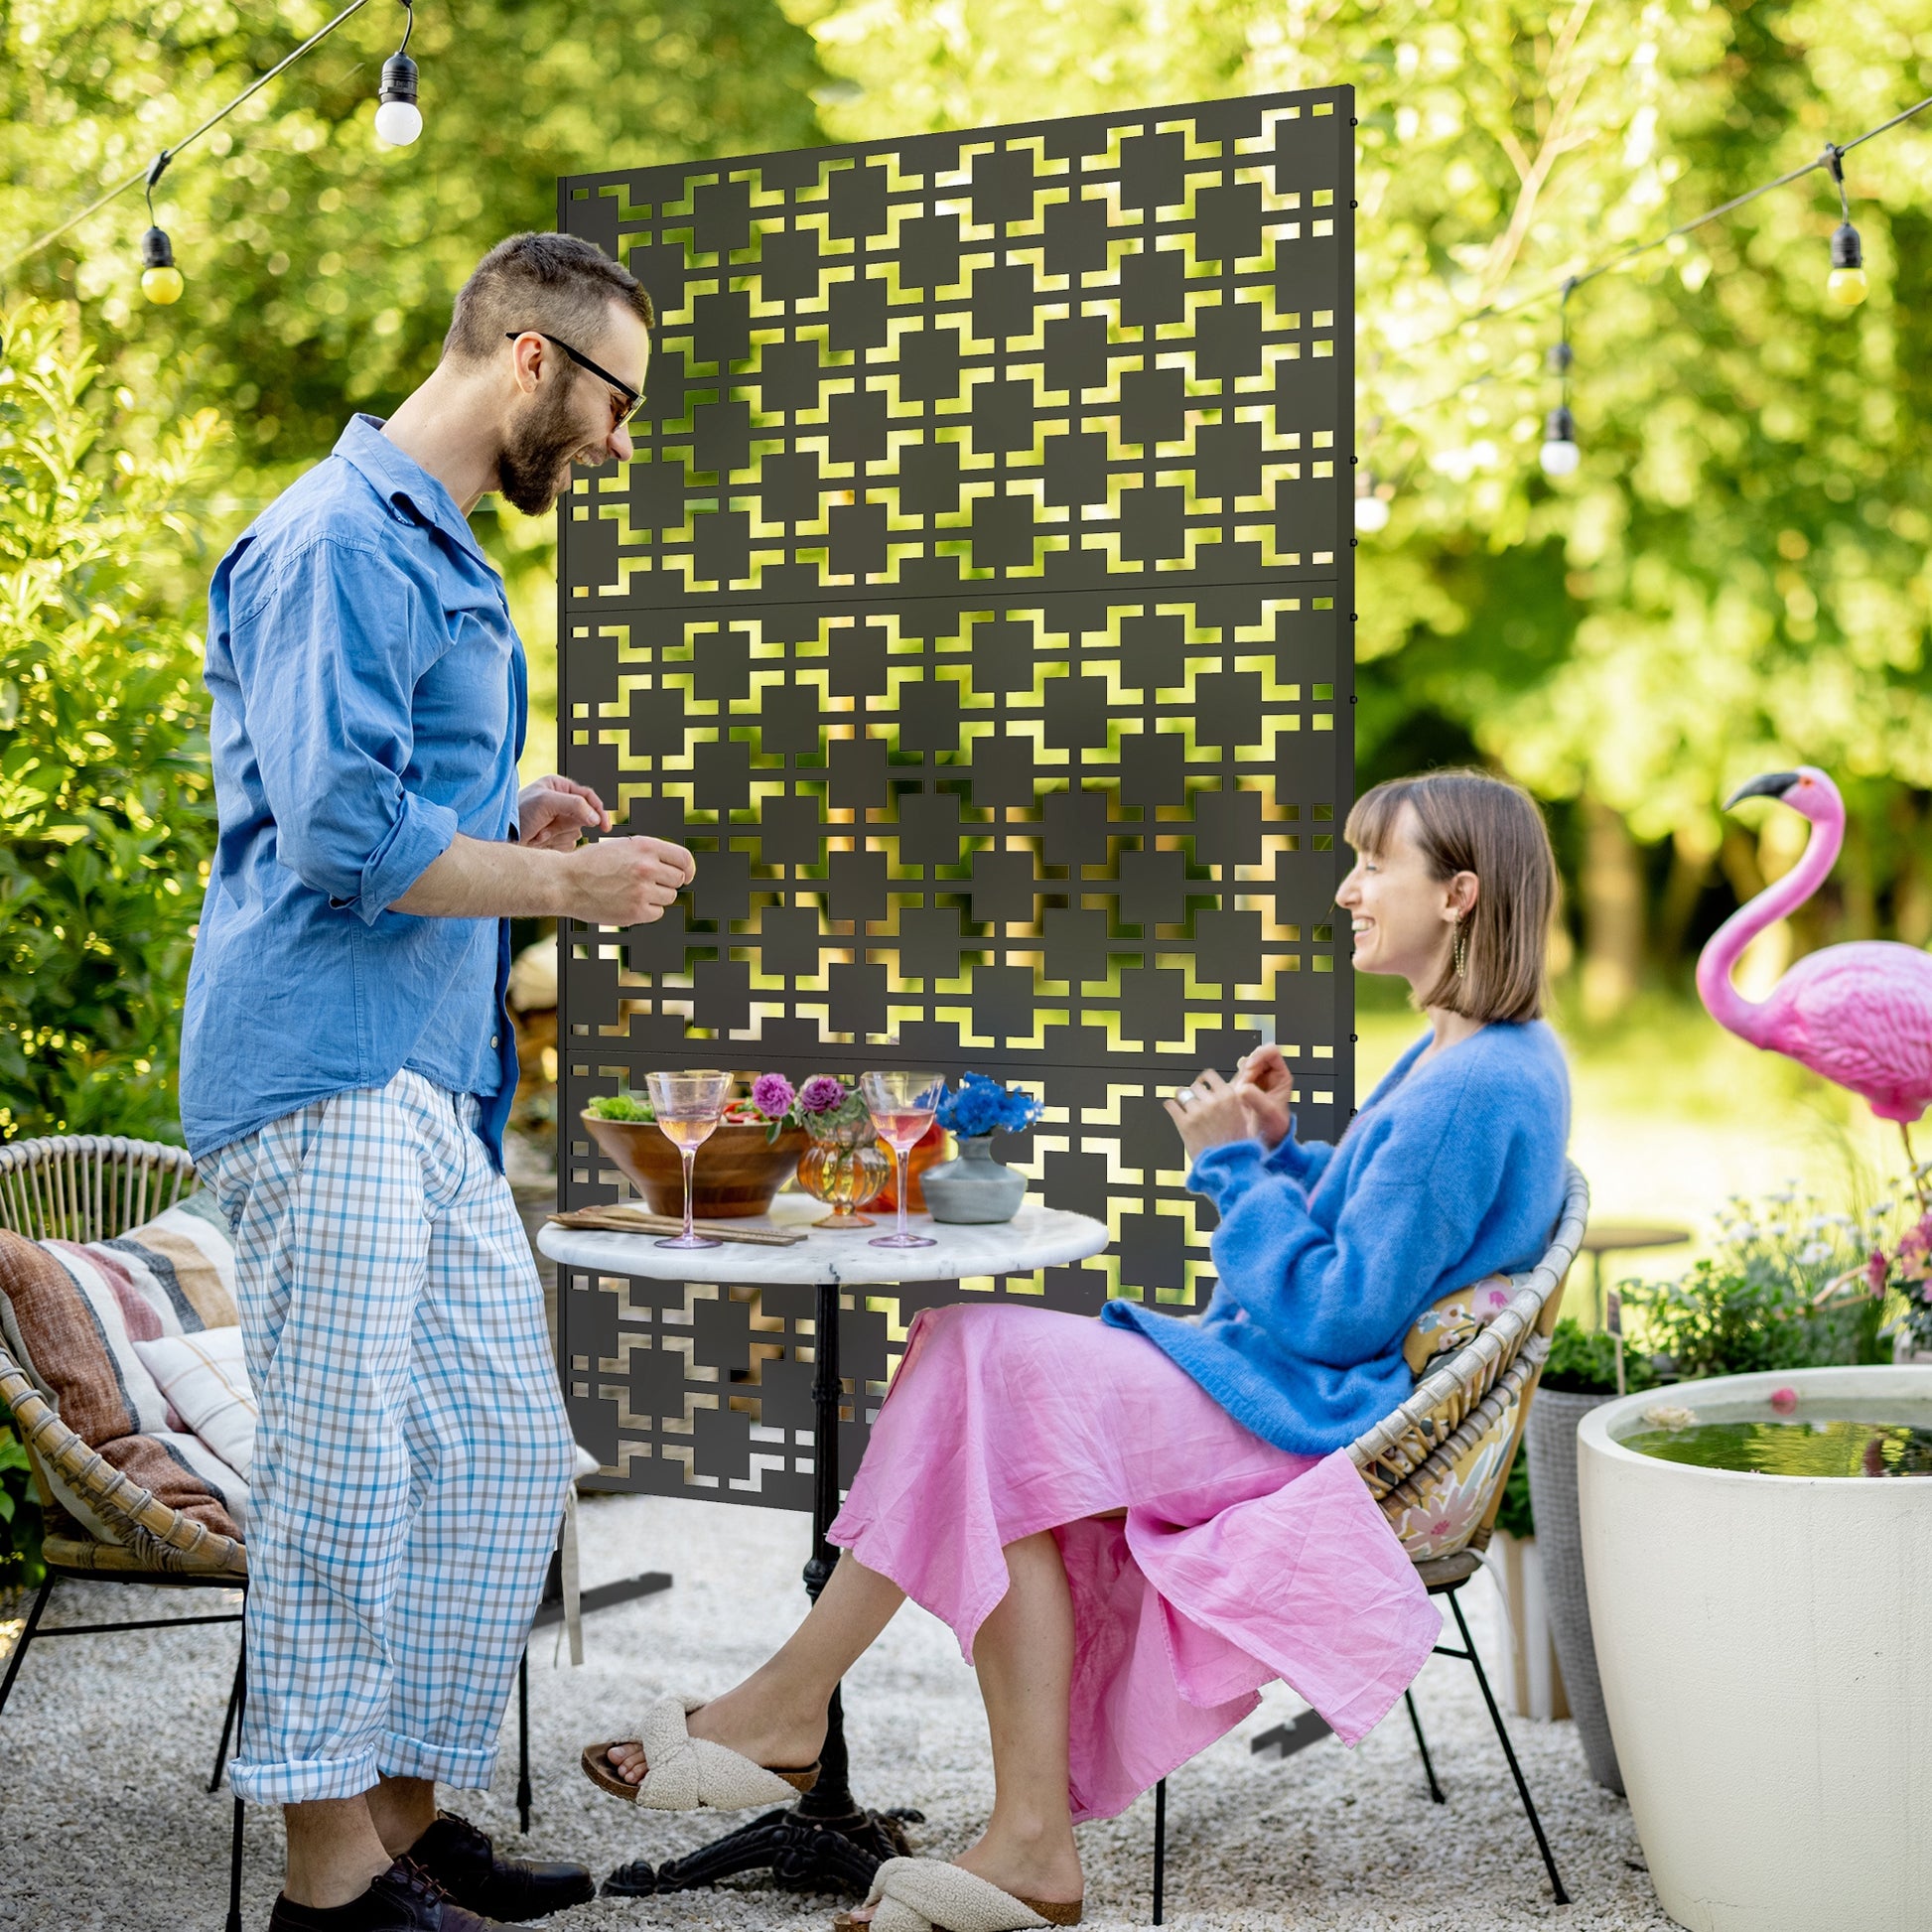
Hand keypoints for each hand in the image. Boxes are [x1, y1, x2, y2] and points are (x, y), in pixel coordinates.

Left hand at [519, 775, 608, 850]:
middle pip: (585, 815)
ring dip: (560, 834)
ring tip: (540, 832)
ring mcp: (558, 821)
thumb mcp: (546, 802)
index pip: (587, 796)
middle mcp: (560, 803)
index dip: (598, 810)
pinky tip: (540, 840)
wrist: (502, 839)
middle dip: (571, 823)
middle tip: (555, 827)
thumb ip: (574, 805)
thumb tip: (595, 817)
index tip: (604, 825)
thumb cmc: (517, 814)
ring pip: (577, 831)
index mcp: (558, 787)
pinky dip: (557, 844)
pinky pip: (569, 844)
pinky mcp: (556, 838)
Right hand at [559, 835, 696, 925]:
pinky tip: (629, 903)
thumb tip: (675, 866)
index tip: (687, 875)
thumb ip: (648, 853)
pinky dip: (647, 911)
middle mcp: (647, 867)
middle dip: (666, 882)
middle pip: (678, 880)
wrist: (565, 882)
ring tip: (633, 892)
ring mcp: (643, 890)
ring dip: (656, 897)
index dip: (688, 868)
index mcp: (645, 846)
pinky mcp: (636, 912)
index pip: (684, 858)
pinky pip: (657, 913)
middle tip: (648, 884)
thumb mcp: (622, 845)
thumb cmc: (590, 863)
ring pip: (669, 897)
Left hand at [1164, 1068, 1253, 1163]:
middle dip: (1194, 1093)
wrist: (1229, 1167)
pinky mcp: (1184, 1123)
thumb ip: (1232, 1103)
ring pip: (1182, 1093)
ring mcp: (1198, 1111)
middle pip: (1195, 1086)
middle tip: (1195, 1103)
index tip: (1201, 1084)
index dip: (1203, 1080)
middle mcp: (1213, 1101)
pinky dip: (1170, 1106)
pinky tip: (1172, 1109)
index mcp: (1229, 1097)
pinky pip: (1170, 1105)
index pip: (1209, 1076)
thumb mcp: (1244, 1119)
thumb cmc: (1237, 1147)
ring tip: (1183, 1107)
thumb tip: (1220, 1090)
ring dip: (1181, 1099)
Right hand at [1232, 1043, 1292, 1148]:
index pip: (1271, 1052)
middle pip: (1255, 1057)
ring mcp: (1256, 1079)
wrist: (1267, 1138)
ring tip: (1243, 1094)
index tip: (1250, 1067)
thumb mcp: (1268, 1113)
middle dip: (1247, 1069)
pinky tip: (1237, 1094)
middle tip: (1245, 1085)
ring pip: (1244, 1066)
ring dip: (1240, 1077)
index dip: (1259, 1055)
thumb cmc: (1274, 1126)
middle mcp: (1268, 1075)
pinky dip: (1234, 1082)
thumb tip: (1242, 1089)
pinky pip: (1236, 1076)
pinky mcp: (1244, 1086)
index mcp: (1281, 1076)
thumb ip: (1256, 1099)